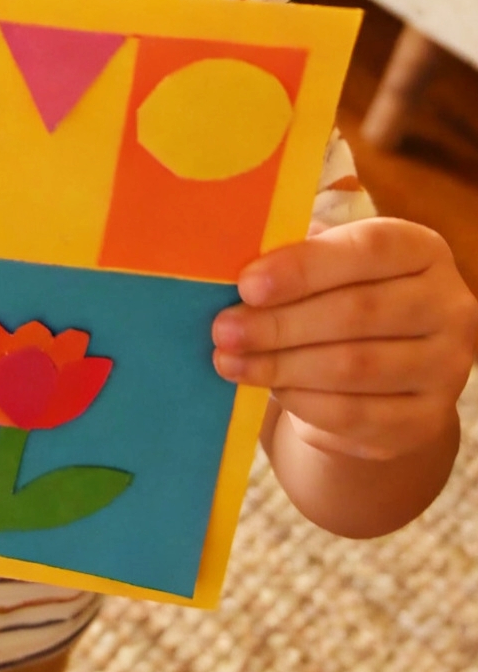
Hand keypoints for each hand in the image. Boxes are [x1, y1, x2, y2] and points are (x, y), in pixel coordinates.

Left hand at [213, 217, 477, 462]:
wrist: (384, 367)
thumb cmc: (343, 293)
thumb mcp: (329, 262)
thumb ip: (294, 256)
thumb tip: (234, 272)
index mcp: (422, 250)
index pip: (368, 251)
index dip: (304, 267)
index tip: (247, 284)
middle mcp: (448, 307)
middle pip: (359, 313)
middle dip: (280, 324)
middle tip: (224, 331)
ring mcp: (446, 368)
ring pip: (355, 369)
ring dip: (282, 367)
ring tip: (231, 361)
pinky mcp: (426, 420)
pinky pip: (357, 416)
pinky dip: (304, 402)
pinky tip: (270, 388)